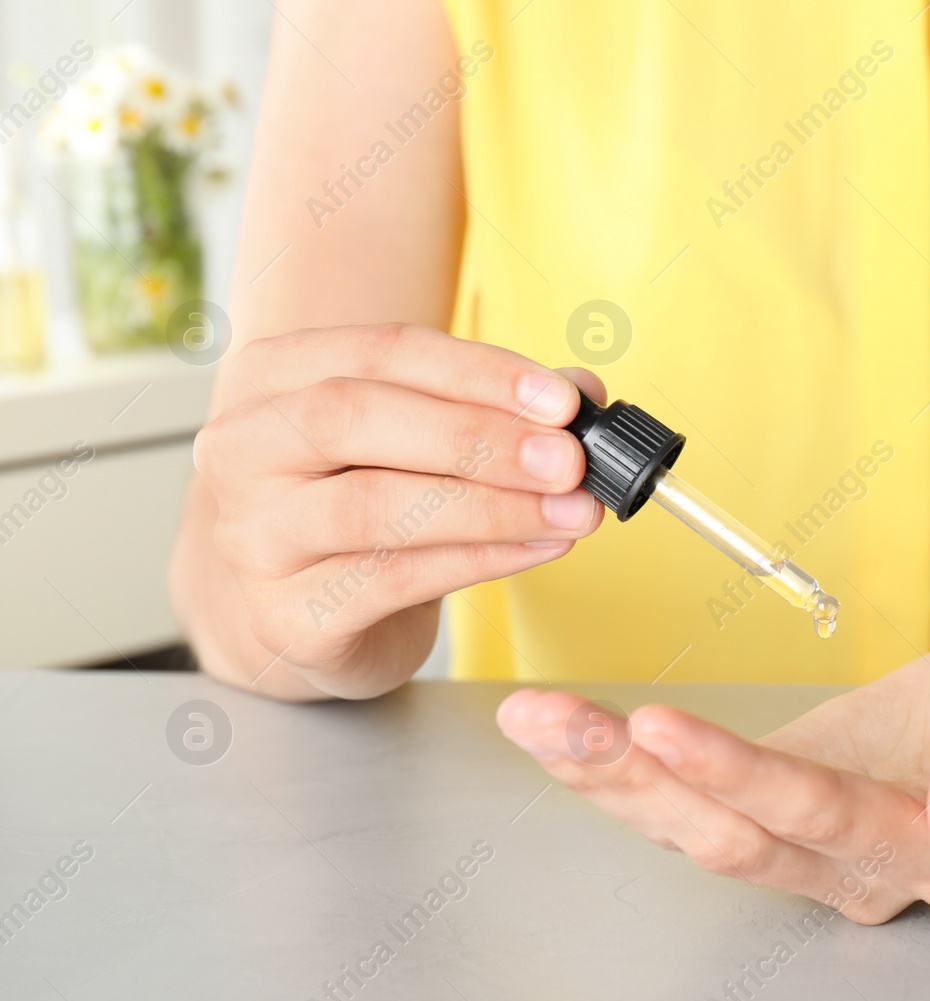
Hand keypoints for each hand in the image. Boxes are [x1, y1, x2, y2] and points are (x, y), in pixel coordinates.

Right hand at [190, 323, 604, 698]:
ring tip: (571, 512)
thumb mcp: (417, 443)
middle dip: (478, 438)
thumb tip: (581, 392)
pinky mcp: (286, 615)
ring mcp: (254, 536)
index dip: (478, 372)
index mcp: (273, 379)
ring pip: (372, 506)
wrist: (291, 617)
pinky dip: (477, 562)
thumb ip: (493, 408)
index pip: (381, 351)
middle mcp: (245, 450)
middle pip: (356, 417)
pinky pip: (389, 581)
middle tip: (568, 461)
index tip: (561, 400)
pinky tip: (536, 549)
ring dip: (490, 507)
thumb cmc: (357, 509)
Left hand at [496, 614, 929, 921]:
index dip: (734, 772)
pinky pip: (693, 801)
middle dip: (628, 777)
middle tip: (545, 720)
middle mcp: (856, 868)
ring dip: (606, 775)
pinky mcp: (783, 810)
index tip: (657, 724)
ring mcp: (813, 847)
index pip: (812, 812)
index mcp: (923, 847)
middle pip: (726, 833)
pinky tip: (568, 733)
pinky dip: (627, 769)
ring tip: (532, 719)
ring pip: (693, 826)